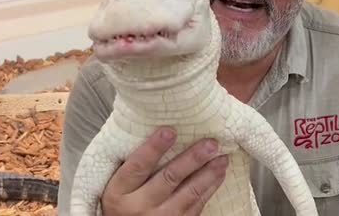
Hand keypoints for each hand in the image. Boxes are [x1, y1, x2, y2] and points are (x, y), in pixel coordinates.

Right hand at [101, 126, 228, 215]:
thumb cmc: (121, 206)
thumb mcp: (116, 188)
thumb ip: (130, 167)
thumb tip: (157, 131)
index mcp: (119, 193)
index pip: (137, 166)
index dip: (154, 148)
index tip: (170, 130)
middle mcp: (140, 207)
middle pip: (169, 178)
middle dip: (192, 159)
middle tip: (210, 143)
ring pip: (189, 193)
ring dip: (208, 173)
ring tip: (222, 157)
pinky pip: (197, 206)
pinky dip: (210, 189)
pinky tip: (219, 175)